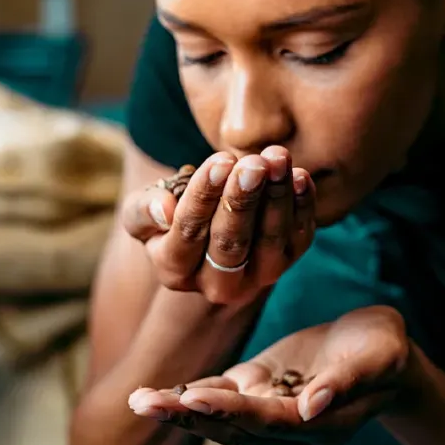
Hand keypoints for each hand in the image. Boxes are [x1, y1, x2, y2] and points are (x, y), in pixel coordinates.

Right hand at [121, 146, 315, 304]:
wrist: (211, 232)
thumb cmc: (171, 215)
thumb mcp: (141, 213)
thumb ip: (142, 211)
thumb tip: (165, 210)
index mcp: (175, 272)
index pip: (189, 232)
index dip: (204, 196)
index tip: (220, 161)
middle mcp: (217, 284)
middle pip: (231, 243)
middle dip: (243, 200)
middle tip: (253, 164)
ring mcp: (257, 277)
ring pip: (269, 241)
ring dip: (276, 198)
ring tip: (277, 160)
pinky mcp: (288, 262)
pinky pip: (299, 238)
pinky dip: (303, 207)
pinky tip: (300, 176)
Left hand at [128, 306, 414, 444]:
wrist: (380, 349)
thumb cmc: (384, 352)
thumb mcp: (379, 358)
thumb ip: (345, 384)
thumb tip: (311, 407)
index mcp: (318, 423)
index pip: (268, 421)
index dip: (231, 412)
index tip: (194, 398)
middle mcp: (288, 425)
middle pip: (232, 426)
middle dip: (187, 416)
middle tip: (144, 404)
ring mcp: (270, 407)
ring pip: (218, 414)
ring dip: (179, 410)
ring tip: (140, 400)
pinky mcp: (259, 387)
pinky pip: (221, 395)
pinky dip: (190, 395)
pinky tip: (159, 393)